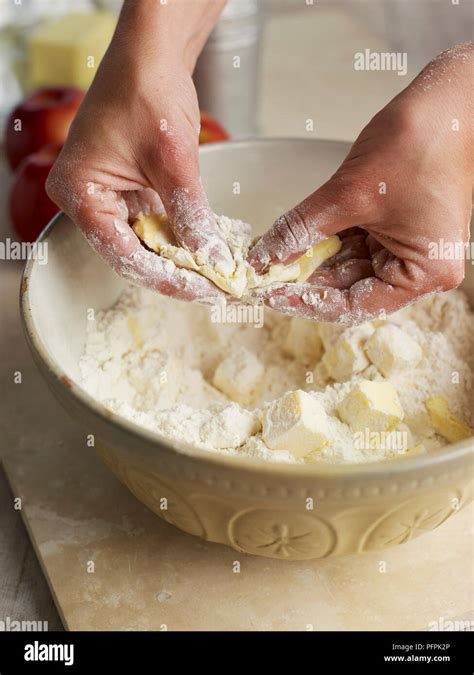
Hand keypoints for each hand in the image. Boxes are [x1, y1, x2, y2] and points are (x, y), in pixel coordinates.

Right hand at [47, 0, 229, 301]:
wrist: (152, 56)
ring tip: (215, 275)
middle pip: (134, 253)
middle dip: (176, 271)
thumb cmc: (147, 93)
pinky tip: (207, 250)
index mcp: (80, 194)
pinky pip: (156, 224)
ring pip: (147, 243)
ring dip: (181, 258)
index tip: (201, 291)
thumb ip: (191, 216)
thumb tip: (214, 260)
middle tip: (213, 288)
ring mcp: (109, 196)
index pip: (123, 254)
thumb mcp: (174, 162)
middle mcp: (88, 201)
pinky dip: (181, 236)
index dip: (166, 278)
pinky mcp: (130, 191)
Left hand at [248, 44, 472, 322]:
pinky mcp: (396, 227)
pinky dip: (325, 240)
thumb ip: (303, 230)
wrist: (449, 100)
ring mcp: (408, 247)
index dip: (309, 302)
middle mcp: (419, 267)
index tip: (274, 295)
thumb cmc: (419, 142)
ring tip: (273, 257)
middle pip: (351, 287)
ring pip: (348, 265)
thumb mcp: (348, 193)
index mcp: (424, 273)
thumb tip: (266, 256)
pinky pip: (354, 243)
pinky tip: (295, 241)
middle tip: (265, 277)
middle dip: (307, 279)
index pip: (356, 305)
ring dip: (312, 260)